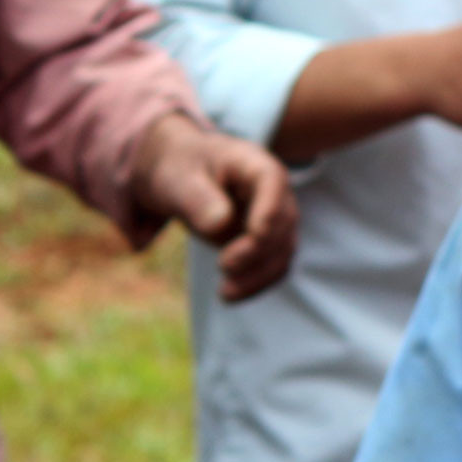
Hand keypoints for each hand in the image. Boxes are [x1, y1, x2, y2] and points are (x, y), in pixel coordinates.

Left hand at [127, 114, 298, 301]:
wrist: (178, 174)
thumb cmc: (179, 170)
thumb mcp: (178, 180)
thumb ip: (197, 199)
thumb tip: (221, 224)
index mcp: (254, 165)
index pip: (273, 183)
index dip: (268, 214)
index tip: (250, 240)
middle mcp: (272, 191)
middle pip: (283, 223)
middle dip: (258, 251)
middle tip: (224, 267)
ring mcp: (273, 217)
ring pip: (282, 251)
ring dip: (259, 276)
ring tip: (225, 294)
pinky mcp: (264, 240)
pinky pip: (271, 265)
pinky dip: (256, 283)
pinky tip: (229, 296)